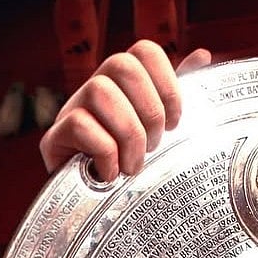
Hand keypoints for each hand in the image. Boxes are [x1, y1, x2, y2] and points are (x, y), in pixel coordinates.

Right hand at [40, 39, 211, 181]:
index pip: (146, 51)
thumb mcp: (163, 131)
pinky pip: (81, 125)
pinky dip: (105, 153)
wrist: (98, 206)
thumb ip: (177, 95)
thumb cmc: (134, 162)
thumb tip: (202, 55)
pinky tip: (111, 173)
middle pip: (122, 64)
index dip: (168, 85)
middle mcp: (97, 87)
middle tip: (155, 146)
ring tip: (133, 165)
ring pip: (100, 91)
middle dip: (149, 110)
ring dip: (128, 134)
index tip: (176, 124)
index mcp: (125, 84)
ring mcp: (72, 108)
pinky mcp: (55, 136)